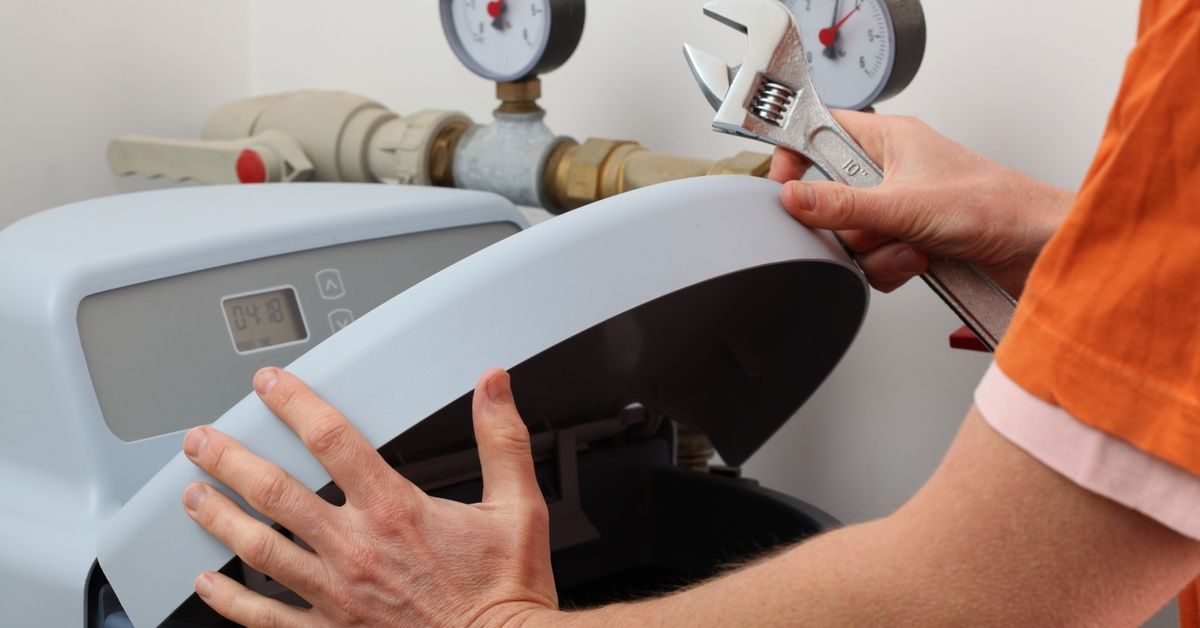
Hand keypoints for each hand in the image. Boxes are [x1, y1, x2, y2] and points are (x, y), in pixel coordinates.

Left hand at [180, 367, 558, 626]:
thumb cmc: (506, 592)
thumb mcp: (518, 507)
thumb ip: (501, 440)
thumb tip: (494, 387)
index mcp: (395, 512)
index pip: (332, 442)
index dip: (295, 405)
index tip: (270, 386)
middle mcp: (355, 549)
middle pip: (274, 492)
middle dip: (230, 460)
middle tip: (201, 442)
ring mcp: (336, 594)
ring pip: (258, 549)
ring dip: (218, 518)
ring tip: (191, 496)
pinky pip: (265, 618)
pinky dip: (230, 600)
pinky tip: (207, 584)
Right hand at [769, 111, 1073, 294]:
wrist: (1038, 249)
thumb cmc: (997, 206)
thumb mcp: (905, 205)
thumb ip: (843, 205)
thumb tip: (794, 199)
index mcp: (889, 140)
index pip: (820, 134)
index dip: (796, 159)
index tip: (785, 187)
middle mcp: (891, 172)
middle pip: (829, 200)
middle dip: (850, 226)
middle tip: (872, 225)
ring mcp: (899, 210)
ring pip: (850, 238)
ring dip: (878, 252)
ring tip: (912, 247)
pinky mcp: (909, 243)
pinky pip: (871, 262)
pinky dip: (892, 269)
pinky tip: (919, 262)